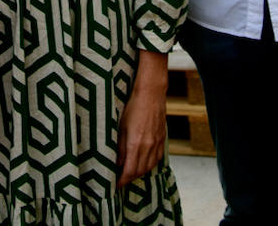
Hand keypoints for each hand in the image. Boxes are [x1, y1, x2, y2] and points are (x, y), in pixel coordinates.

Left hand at [116, 50, 168, 187]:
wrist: (151, 93)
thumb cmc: (132, 106)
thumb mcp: (120, 126)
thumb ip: (120, 147)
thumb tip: (118, 163)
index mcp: (136, 144)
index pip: (129, 171)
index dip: (122, 181)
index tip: (115, 185)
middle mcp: (148, 146)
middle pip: (139, 171)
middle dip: (129, 179)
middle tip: (120, 180)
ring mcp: (157, 143)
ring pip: (149, 167)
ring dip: (139, 173)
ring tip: (130, 173)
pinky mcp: (162, 139)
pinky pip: (157, 158)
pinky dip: (149, 164)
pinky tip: (143, 163)